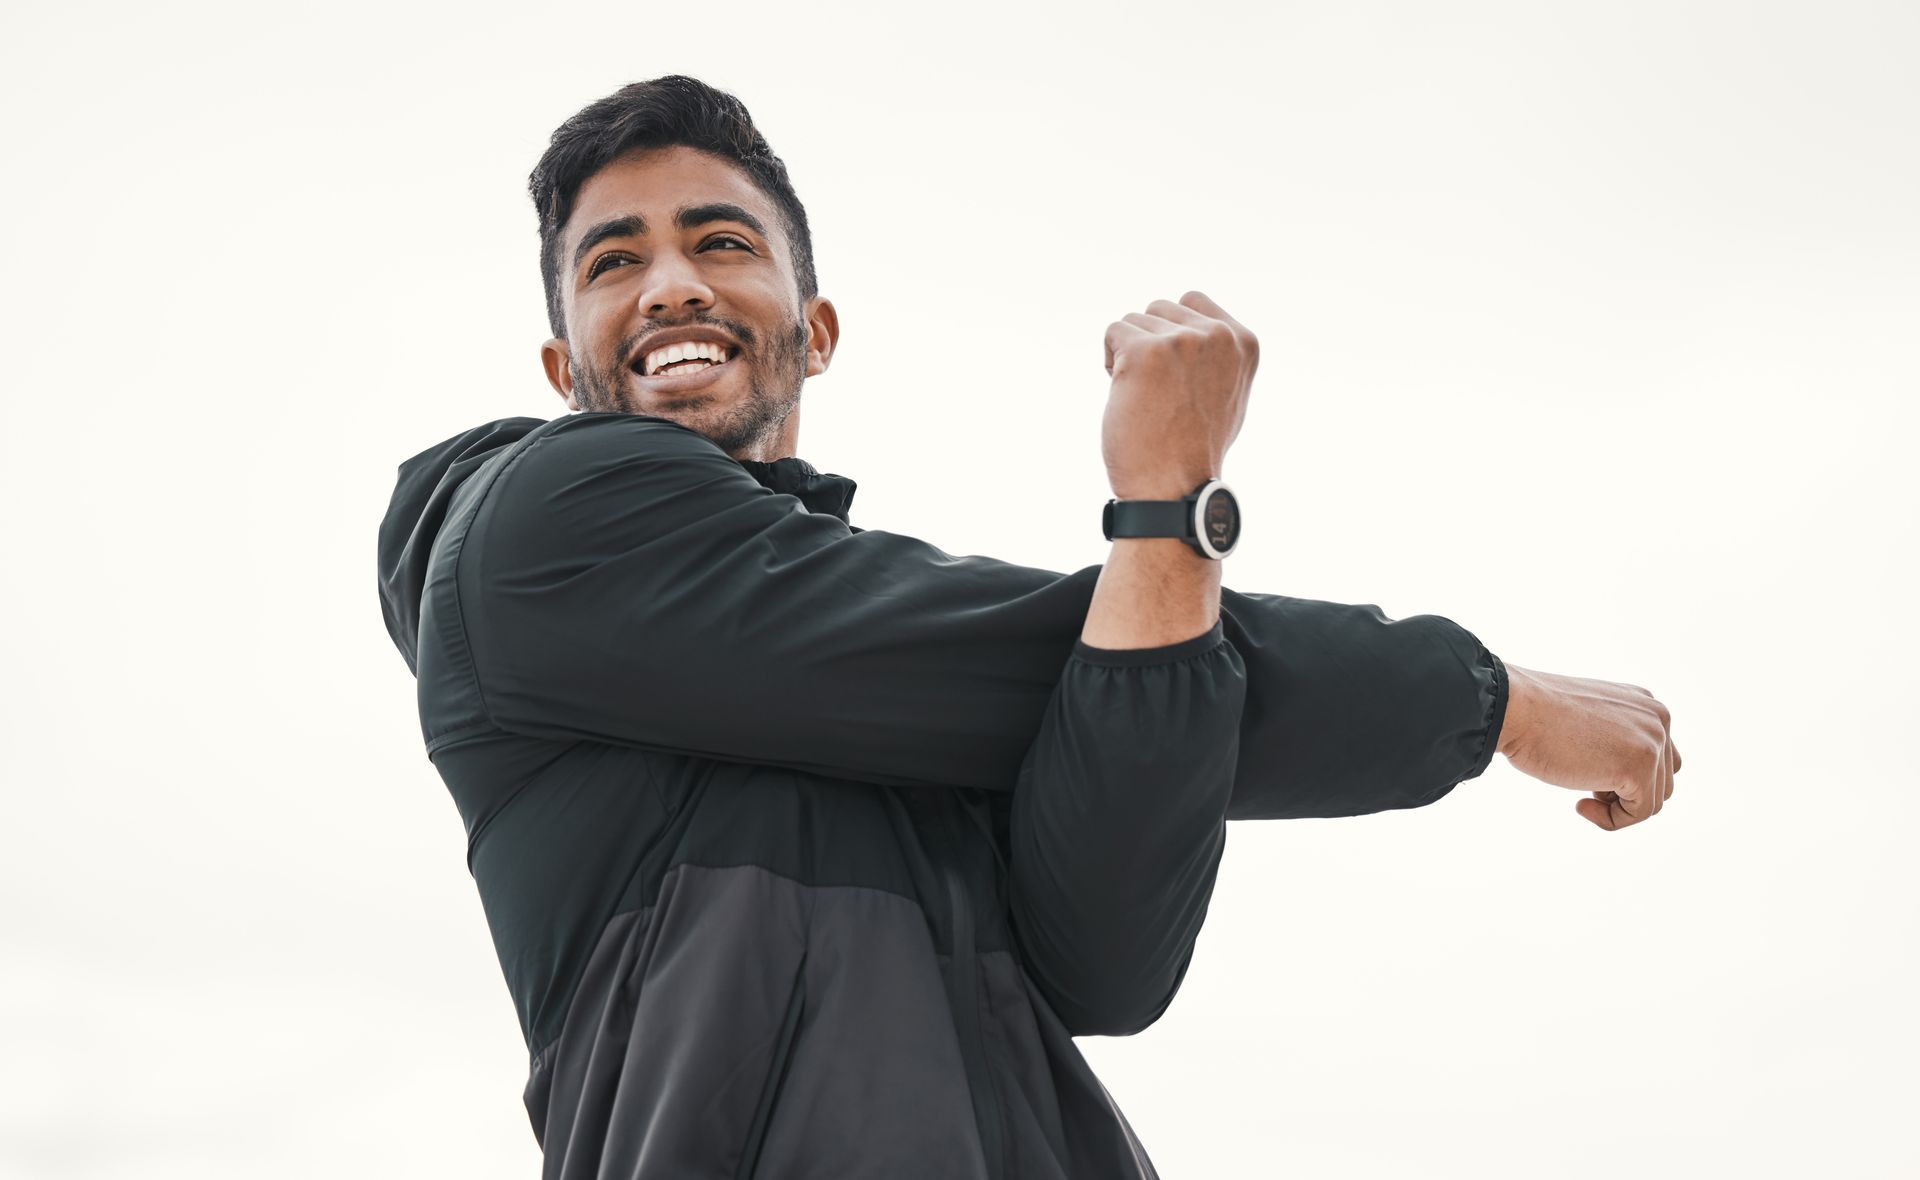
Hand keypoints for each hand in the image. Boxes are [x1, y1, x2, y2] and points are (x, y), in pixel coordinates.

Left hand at [1101, 291, 1256, 497]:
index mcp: (1243, 343)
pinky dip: (1110, 361)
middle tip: (1159, 391)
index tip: (1175, 373)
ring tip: (1146, 396)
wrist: (1174, 488)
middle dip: (1150, 343)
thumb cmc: (1194, 449)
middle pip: (1159, 309)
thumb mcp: (1228, 393)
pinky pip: (1113, 331)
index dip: (1172, 332)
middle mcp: (1218, 336)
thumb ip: (1217, 356)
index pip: (1192, 302)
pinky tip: (1127, 393)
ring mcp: (1182, 342)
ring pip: (1134, 321)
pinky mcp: (1145, 352)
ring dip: (1128, 354)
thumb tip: (1195, 327)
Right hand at [1497, 662, 1680, 830]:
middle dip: (1624, 793)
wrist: (1515, 708)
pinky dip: (1610, 820)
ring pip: (1653, 800)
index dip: (1626, 777)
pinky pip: (1639, 813)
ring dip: (1617, 807)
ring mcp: (1652, 742)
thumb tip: (1623, 773)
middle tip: (1586, 786)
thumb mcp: (1589, 719)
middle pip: (1662, 780)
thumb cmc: (1535, 715)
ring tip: (1583, 794)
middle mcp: (1658, 719)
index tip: (1590, 776)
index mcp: (1645, 704)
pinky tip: (1581, 805)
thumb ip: (1616, 736)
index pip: (1659, 757)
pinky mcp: (1639, 768)